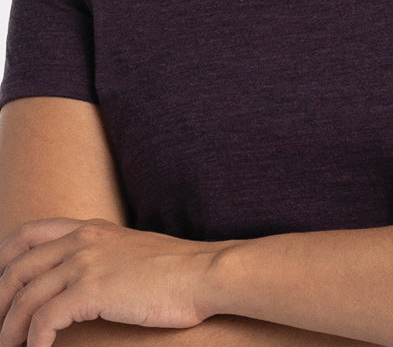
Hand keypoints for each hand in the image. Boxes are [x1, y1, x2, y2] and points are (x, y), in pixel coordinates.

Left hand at [0, 218, 226, 346]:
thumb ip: (103, 255)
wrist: (202, 273)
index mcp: (89, 228)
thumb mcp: (130, 250)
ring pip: (25, 295)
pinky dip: (34, 339)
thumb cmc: (176, 271)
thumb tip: (84, 282)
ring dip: (10, 328)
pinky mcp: (91, 289)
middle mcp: (82, 239)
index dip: (3, 260)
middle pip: (17, 266)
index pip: (27, 234)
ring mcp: (85, 261)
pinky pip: (44, 318)